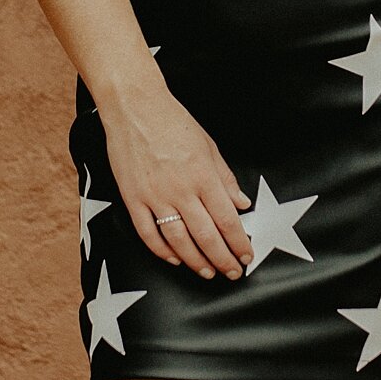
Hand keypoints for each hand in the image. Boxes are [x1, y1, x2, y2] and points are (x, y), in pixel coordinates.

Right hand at [101, 85, 253, 279]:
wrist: (135, 107)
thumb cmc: (173, 122)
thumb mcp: (209, 146)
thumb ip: (225, 178)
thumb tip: (242, 204)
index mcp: (203, 176)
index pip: (228, 219)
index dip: (239, 243)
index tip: (247, 256)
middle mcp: (180, 190)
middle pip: (206, 236)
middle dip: (223, 258)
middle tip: (233, 272)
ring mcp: (155, 196)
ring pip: (179, 240)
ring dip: (196, 261)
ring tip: (208, 272)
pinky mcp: (133, 198)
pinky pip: (148, 233)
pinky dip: (162, 250)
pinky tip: (175, 258)